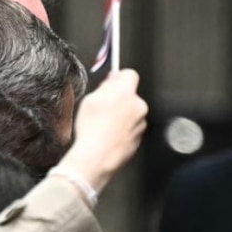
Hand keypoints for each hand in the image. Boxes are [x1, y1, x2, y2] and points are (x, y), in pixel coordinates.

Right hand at [62, 66, 147, 192]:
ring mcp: (140, 124)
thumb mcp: (90, 99)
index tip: (111, 83)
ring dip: (121, 116)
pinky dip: (122, 131)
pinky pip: (131, 129)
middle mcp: (138, 106)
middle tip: (103, 108)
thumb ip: (105, 86)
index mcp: (126, 92)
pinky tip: (108, 135)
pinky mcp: (139, 139)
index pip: (129, 74)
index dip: (119, 78)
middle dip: (119, 99)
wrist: (96, 157)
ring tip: (103, 125)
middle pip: (131, 96)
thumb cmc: (91, 130)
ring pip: (132, 114)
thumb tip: (113, 80)